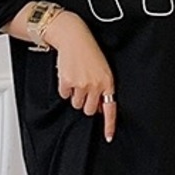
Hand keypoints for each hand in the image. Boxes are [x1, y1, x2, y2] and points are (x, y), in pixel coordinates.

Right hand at [43, 11, 117, 142]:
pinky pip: (64, 95)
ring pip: (75, 104)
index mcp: (108, 82)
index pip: (110, 108)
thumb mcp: (102, 70)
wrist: (74, 37)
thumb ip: (102, 89)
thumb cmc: (89, 52)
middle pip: (88, 110)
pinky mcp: (67, 82)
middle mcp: (96, 85)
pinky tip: (68, 75)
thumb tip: (99, 108)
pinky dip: (64, 88)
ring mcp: (81, 84)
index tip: (109, 137)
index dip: (109, 125)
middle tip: (83, 89)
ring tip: (76, 79)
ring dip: (74, 95)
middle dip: (84, 103)